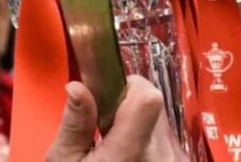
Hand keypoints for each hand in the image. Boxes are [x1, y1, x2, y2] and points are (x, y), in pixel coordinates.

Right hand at [46, 75, 178, 160]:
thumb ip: (74, 127)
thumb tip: (77, 86)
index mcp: (128, 152)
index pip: (148, 97)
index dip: (130, 87)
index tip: (108, 97)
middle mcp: (160, 156)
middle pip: (152, 109)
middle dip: (127, 111)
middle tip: (104, 134)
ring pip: (160, 127)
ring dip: (138, 131)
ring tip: (116, 154)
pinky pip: (167, 147)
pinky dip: (148, 149)